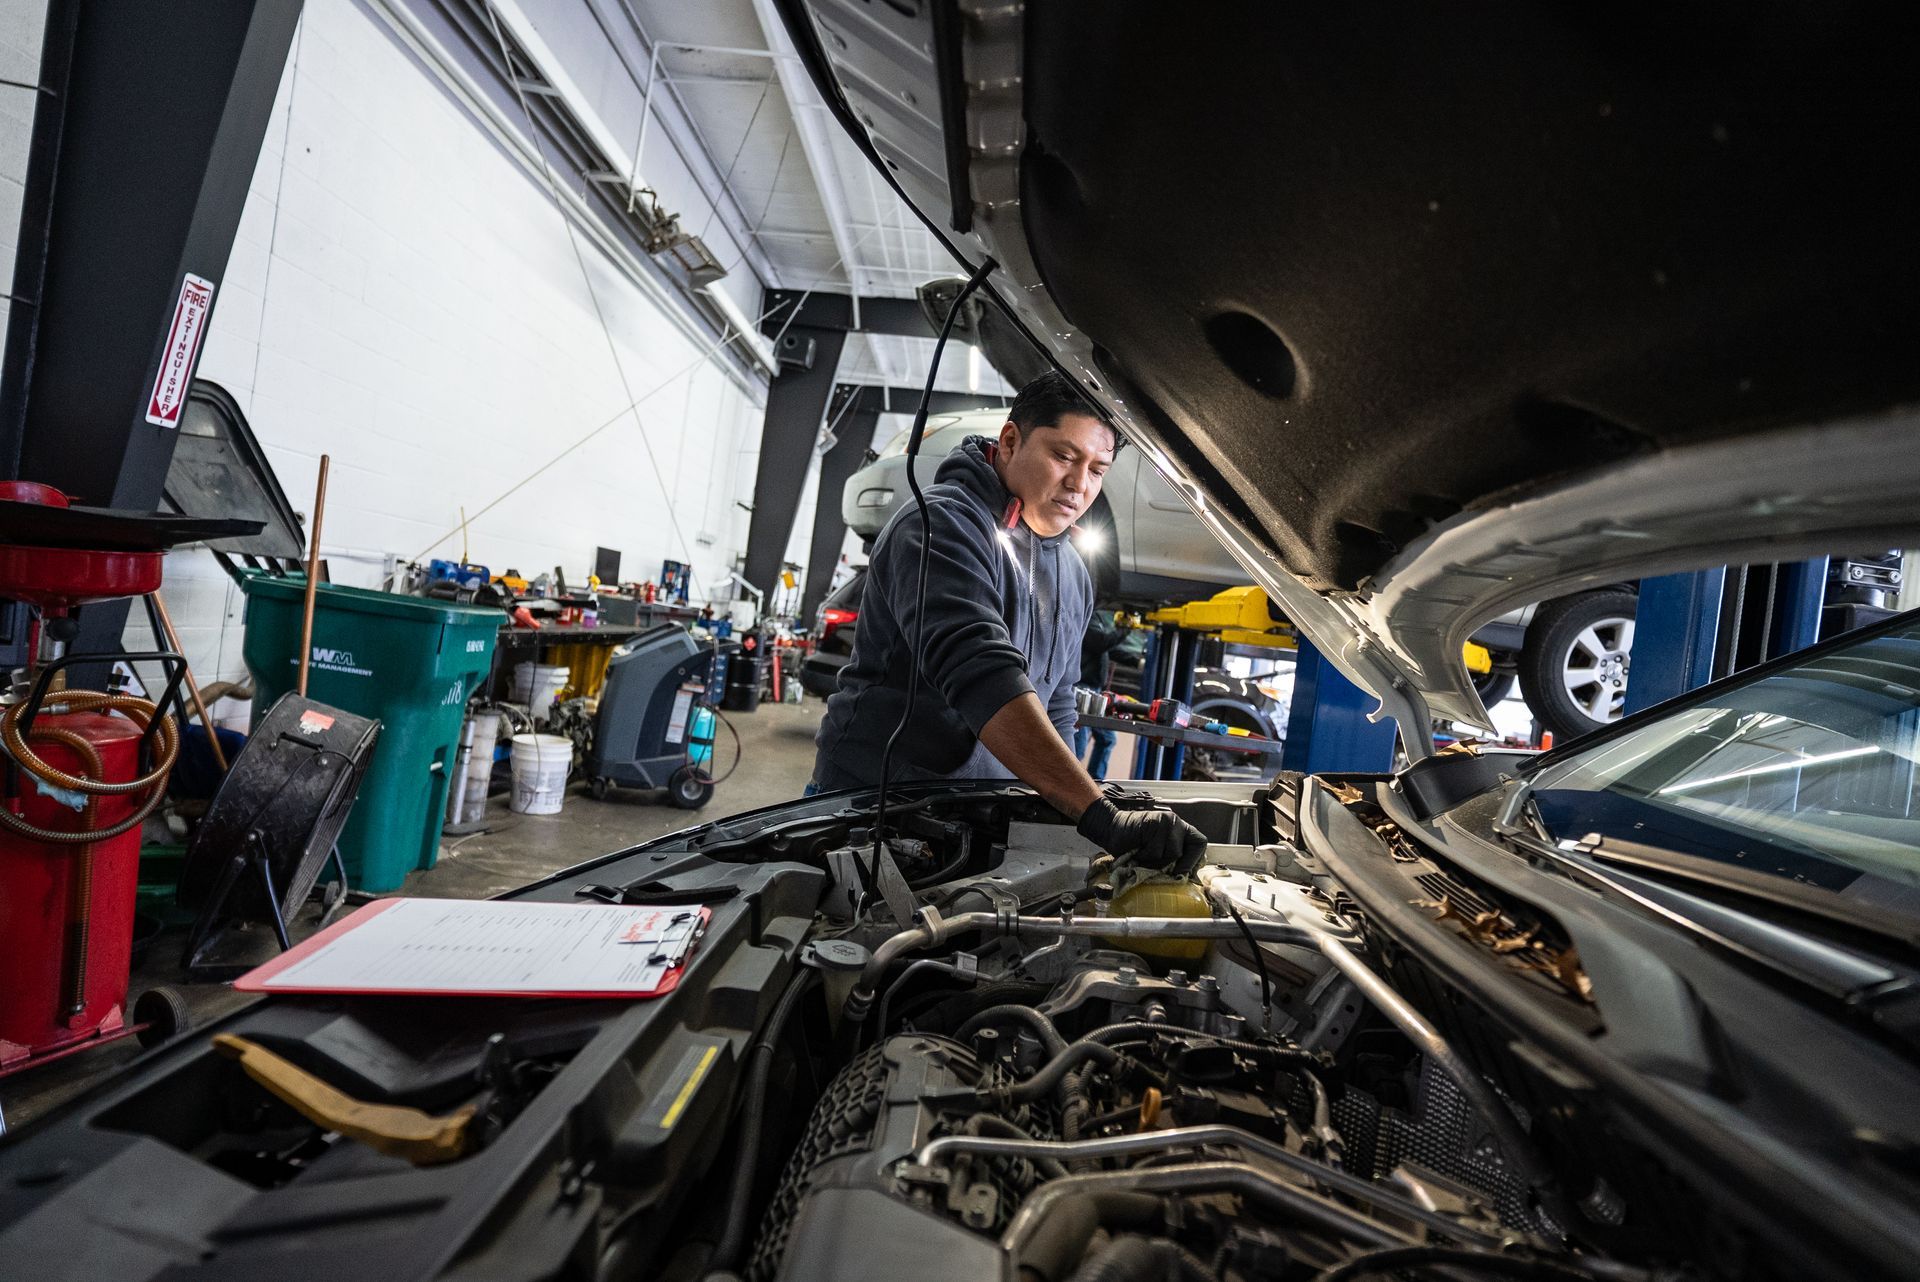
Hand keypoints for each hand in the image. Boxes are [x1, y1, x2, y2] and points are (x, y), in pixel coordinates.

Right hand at [1076, 799, 1207, 874]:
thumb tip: (1183, 877)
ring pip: (1171, 853)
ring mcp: (1167, 821)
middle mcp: (1176, 823)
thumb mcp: (1156, 854)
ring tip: (1142, 854)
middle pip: (1184, 852)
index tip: (1182, 872)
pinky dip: (1145, 856)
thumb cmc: (1131, 844)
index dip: (1193, 860)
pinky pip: (1157, 850)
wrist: (1110, 829)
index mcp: (1180, 830)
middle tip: (1156, 866)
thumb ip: (1171, 859)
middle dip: (1170, 864)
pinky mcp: (1156, 822)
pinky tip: (1137, 849)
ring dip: (1154, 860)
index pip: (1200, 843)